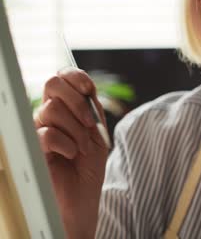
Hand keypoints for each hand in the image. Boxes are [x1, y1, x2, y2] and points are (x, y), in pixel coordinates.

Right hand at [34, 67, 108, 238]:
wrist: (82, 196)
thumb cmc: (89, 166)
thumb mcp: (97, 133)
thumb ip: (91, 109)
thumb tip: (84, 87)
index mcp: (67, 107)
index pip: (64, 76)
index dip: (75, 77)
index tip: (89, 90)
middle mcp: (50, 113)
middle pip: (52, 84)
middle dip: (76, 101)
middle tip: (88, 124)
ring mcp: (38, 128)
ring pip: (52, 109)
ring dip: (76, 130)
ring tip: (81, 148)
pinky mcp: (32, 146)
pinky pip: (47, 133)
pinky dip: (66, 144)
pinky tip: (70, 155)